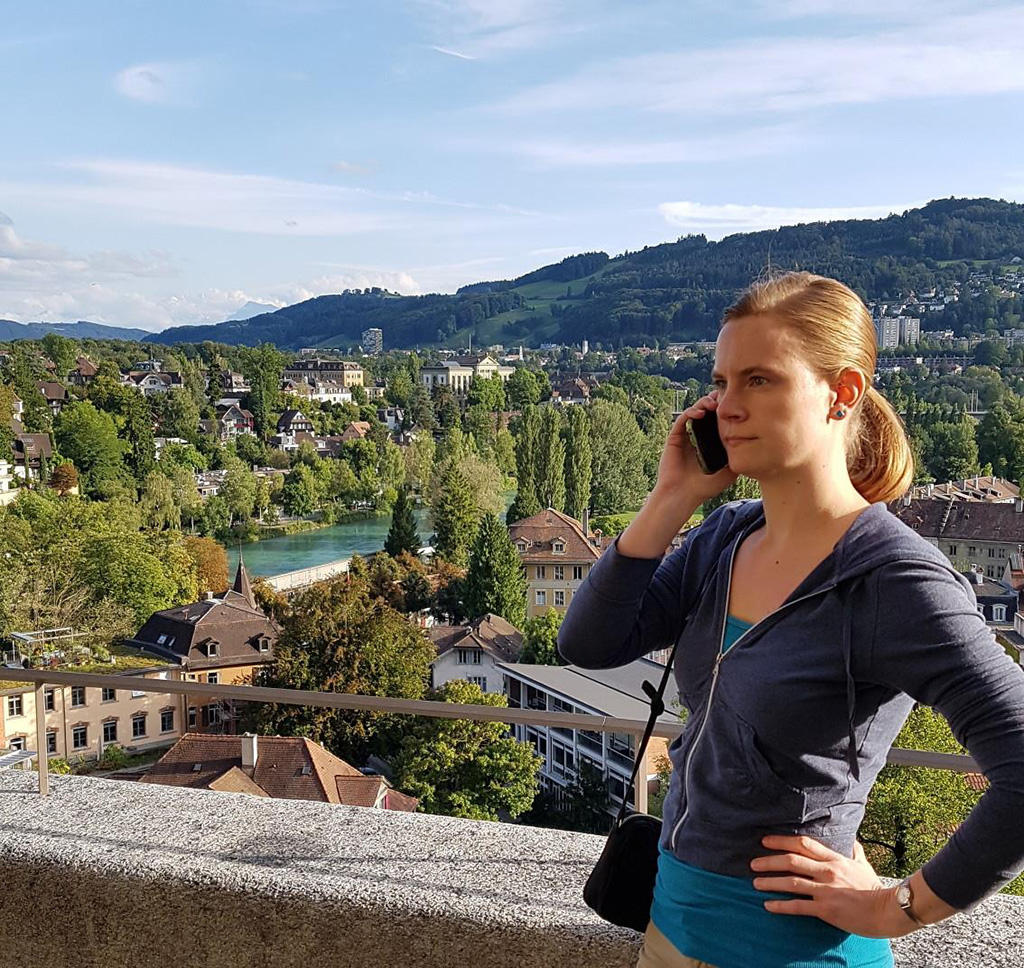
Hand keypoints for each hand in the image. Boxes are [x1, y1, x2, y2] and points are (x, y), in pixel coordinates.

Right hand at [653, 391, 737, 507]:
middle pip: (708, 412)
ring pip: (695, 411)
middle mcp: (699, 436)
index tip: (737, 405)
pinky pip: (682, 419)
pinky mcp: (675, 437)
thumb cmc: (706, 486)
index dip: (727, 411)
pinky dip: (691, 412)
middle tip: (725, 398)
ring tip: (713, 404)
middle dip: (716, 402)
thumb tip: (754, 442)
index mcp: (711, 442)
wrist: (683, 495)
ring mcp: (686, 436)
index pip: (719, 420)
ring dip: (704, 403)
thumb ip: (739, 457)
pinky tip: (701, 412)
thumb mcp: (730, 471)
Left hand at [751, 835, 916, 938]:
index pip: (803, 844)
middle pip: (792, 860)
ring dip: (770, 882)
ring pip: (791, 882)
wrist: (888, 911)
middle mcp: (827, 871)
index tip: (765, 841)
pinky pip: (798, 906)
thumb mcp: (864, 865)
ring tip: (755, 883)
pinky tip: (768, 905)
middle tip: (753, 863)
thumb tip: (852, 840)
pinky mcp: (826, 909)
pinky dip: (781, 905)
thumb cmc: (875, 888)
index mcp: (834, 859)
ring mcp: (826, 890)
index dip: (782, 841)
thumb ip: (855, 851)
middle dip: (769, 860)